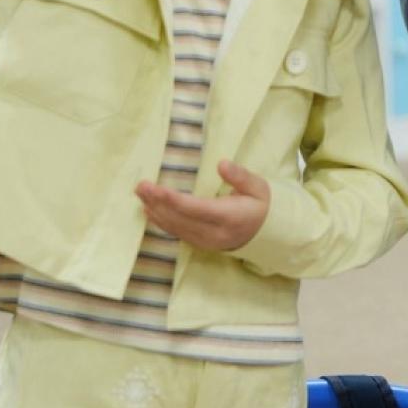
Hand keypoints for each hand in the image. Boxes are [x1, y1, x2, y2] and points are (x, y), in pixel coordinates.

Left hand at [135, 160, 268, 251]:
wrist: (267, 234)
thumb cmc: (261, 205)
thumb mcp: (258, 187)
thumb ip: (240, 176)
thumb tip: (222, 164)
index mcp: (229, 218)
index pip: (195, 209)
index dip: (172, 200)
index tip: (154, 188)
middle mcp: (214, 233)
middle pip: (179, 219)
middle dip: (157, 202)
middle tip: (140, 186)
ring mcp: (205, 241)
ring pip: (174, 227)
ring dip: (155, 210)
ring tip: (141, 194)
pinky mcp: (199, 244)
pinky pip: (176, 232)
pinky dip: (160, 221)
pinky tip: (149, 210)